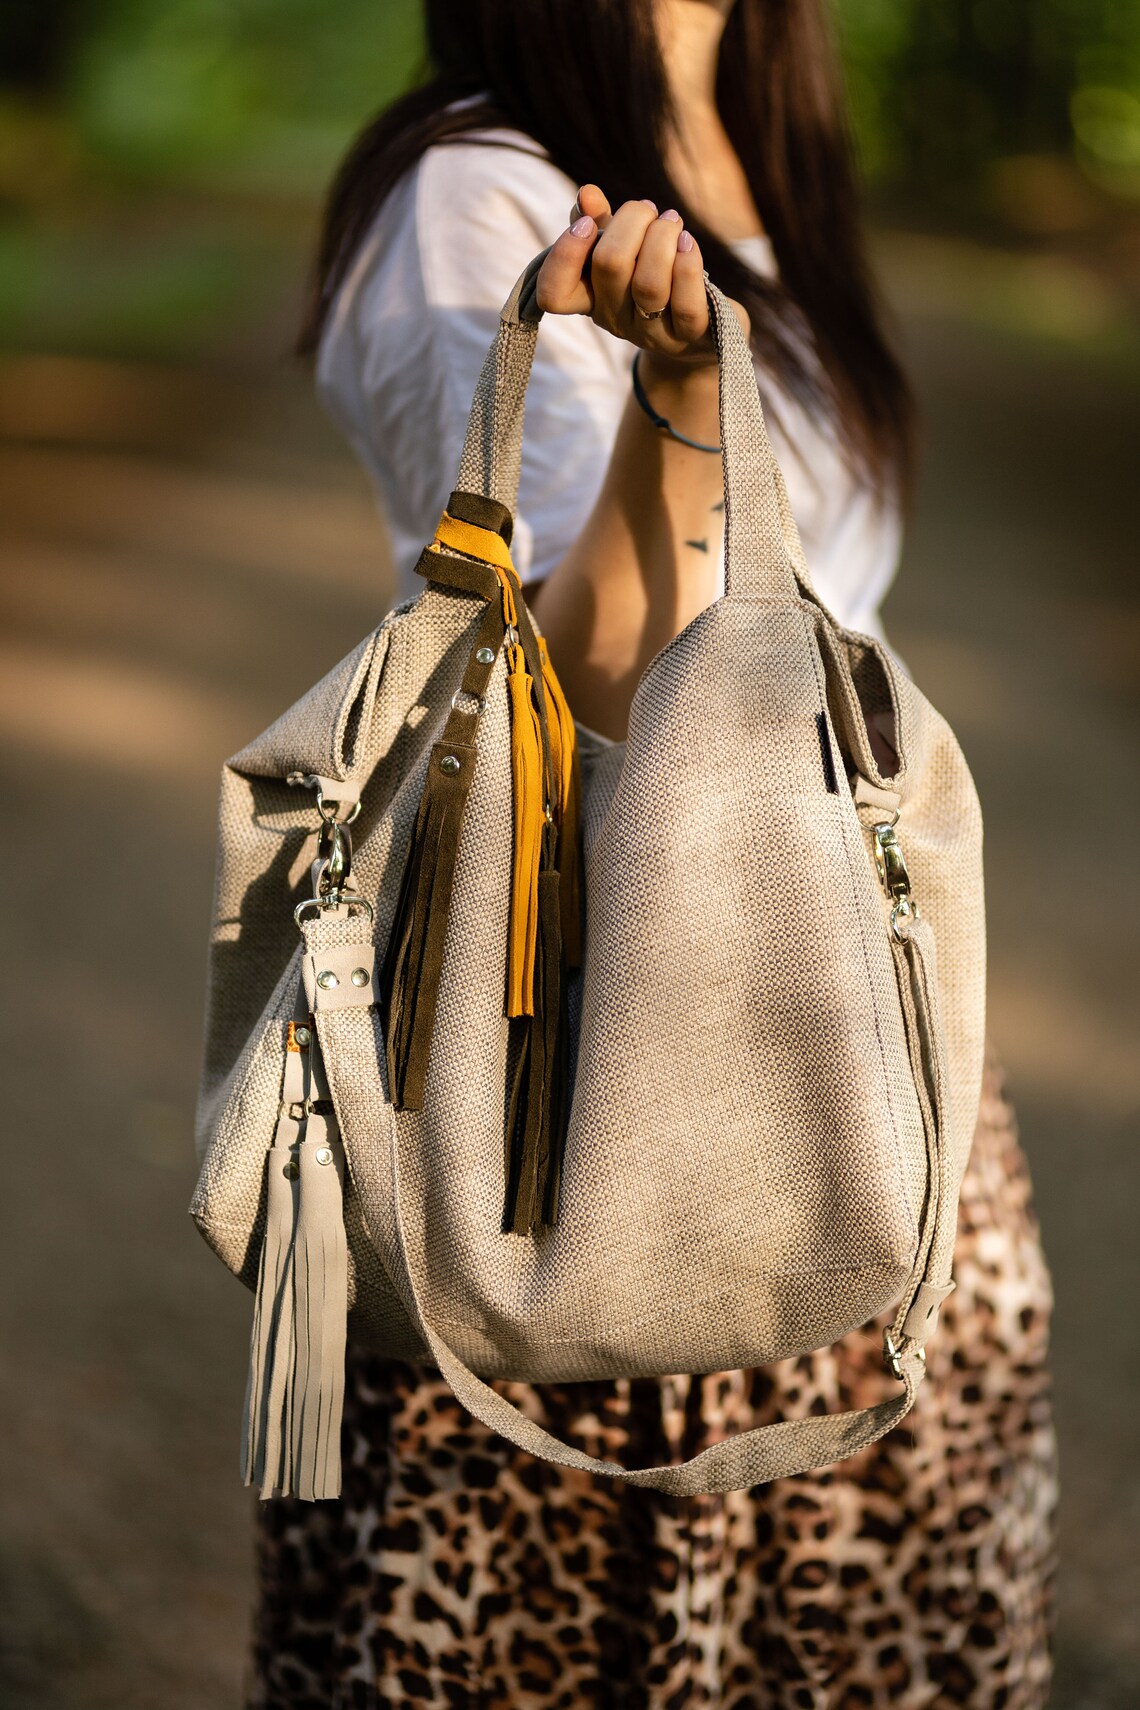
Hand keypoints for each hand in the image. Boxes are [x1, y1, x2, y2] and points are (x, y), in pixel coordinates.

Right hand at [535, 184, 744, 370]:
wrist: (699, 326)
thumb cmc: (651, 274)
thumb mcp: (622, 247)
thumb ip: (600, 221)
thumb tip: (587, 194)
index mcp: (590, 299)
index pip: (553, 295)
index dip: (565, 254)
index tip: (588, 224)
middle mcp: (616, 320)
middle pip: (609, 265)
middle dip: (631, 220)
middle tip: (648, 209)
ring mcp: (652, 333)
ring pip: (649, 283)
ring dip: (662, 236)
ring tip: (672, 221)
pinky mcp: (690, 336)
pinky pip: (685, 302)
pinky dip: (688, 262)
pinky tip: (688, 242)